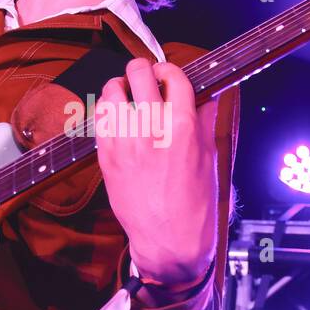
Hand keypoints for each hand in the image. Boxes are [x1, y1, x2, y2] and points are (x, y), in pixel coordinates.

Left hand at [96, 58, 218, 287]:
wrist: (168, 239)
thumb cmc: (194, 202)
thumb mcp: (209, 157)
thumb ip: (204, 119)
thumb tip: (207, 93)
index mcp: (183, 126)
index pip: (173, 75)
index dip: (170, 70)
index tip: (168, 74)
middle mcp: (151, 128)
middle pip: (139, 72)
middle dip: (144, 70)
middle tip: (146, 78)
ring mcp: (125, 141)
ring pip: (113, 89)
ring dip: (121, 87)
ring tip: (128, 96)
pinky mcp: (106, 155)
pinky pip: (100, 116)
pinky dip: (108, 110)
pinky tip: (118, 118)